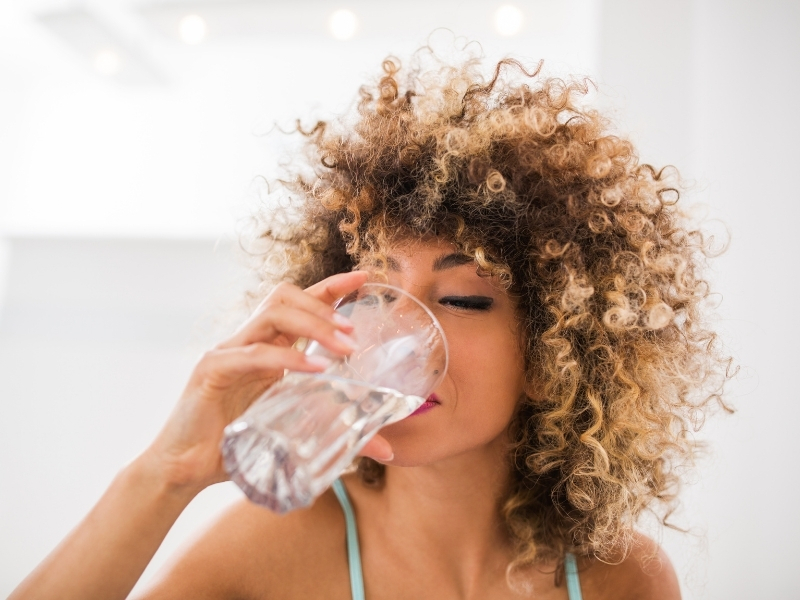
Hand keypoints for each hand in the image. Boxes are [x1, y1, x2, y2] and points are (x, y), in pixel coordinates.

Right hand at [142, 270, 392, 493]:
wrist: (185, 470)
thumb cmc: (238, 447)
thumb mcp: (295, 432)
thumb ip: (337, 431)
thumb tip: (386, 446)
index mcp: (266, 347)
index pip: (300, 303)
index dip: (331, 287)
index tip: (365, 277)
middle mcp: (247, 341)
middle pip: (285, 297)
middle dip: (324, 305)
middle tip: (355, 331)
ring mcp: (227, 351)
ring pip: (271, 314)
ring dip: (312, 324)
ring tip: (343, 346)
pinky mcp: (211, 370)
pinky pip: (253, 354)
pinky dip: (286, 358)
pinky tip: (314, 371)